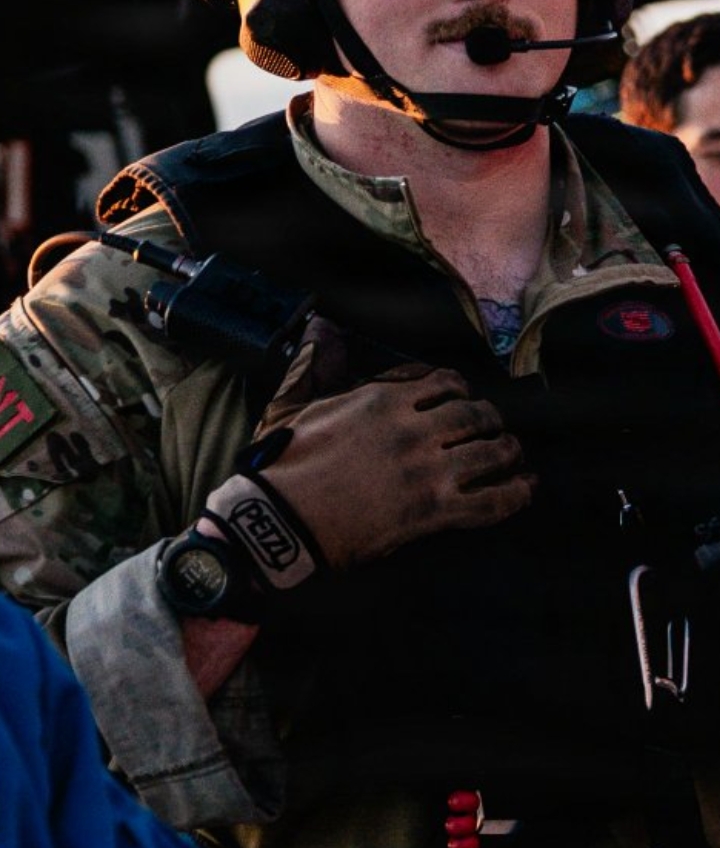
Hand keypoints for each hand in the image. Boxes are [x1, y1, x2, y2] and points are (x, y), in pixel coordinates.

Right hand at [199, 321, 534, 586]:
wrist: (280, 520)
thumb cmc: (281, 467)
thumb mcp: (291, 406)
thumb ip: (316, 365)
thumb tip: (322, 326)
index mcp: (382, 400)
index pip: (440, 382)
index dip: (459, 389)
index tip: (462, 398)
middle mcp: (412, 429)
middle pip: (473, 415)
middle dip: (490, 419)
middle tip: (495, 427)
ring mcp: (427, 470)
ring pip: (489, 452)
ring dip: (507, 452)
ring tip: (515, 456)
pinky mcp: (432, 511)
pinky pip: (489, 500)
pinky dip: (515, 495)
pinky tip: (526, 489)